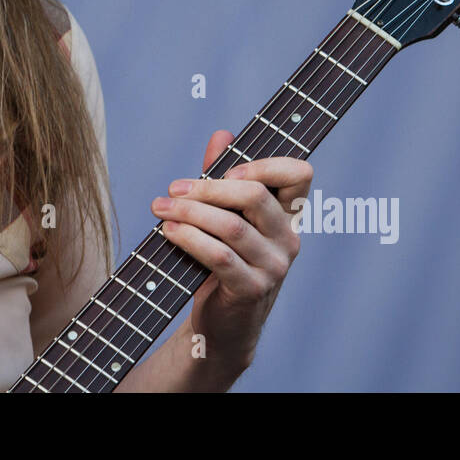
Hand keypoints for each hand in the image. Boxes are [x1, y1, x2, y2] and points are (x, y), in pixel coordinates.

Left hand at [151, 129, 312, 379]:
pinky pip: (219, 256)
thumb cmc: (222, 262)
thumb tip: (222, 134)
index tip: (227, 169)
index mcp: (287, 214)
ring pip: (232, 226)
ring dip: (189, 213)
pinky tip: (169, 232)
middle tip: (174, 189)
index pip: (299, 174)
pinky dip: (190, 239)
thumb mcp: (224, 216)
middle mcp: (288, 239)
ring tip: (161, 209)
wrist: (221, 324)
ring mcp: (274, 267)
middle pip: (255, 196)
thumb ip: (223, 176)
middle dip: (208, 187)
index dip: (264, 163)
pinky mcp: (252, 289)